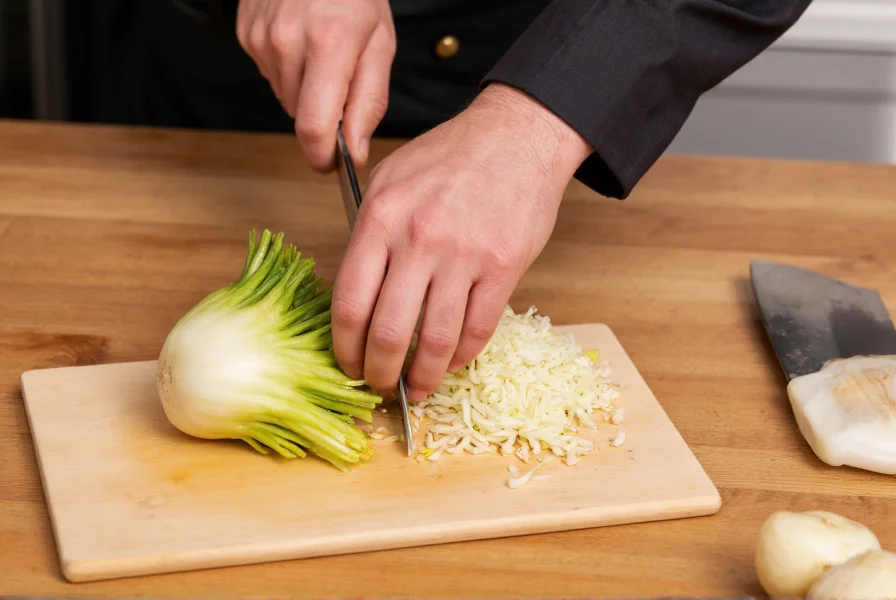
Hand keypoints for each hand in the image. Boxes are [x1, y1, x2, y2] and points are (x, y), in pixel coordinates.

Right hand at [236, 0, 395, 169]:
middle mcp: (288, 40)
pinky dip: (288, 69)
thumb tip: (356, 152)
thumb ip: (370, 101)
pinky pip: (270, 74)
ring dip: (305, 91)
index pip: (314, 126)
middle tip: (341, 82)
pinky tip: (300, 41)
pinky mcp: (247, 35)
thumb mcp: (380, 44)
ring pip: (284, 97)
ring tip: (321, 53)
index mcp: (329, 43)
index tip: (331, 165)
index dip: (321, 156)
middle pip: (299, 115)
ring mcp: (261, 37)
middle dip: (322, 116)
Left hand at [331, 83, 591, 400]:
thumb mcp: (391, 177)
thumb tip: (357, 289)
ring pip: (436, 341)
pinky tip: (451, 363)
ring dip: (423, 377)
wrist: (517, 137)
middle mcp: (418, 240)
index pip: (349, 303)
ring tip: (416, 389)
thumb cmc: (450, 156)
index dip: (344, 347)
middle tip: (379, 387)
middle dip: (379, 374)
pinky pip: (478, 329)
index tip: (346, 365)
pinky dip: (462, 357)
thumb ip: (368, 231)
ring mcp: (463, 256)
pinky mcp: (504, 267)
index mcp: (380, 218)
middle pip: (388, 333)